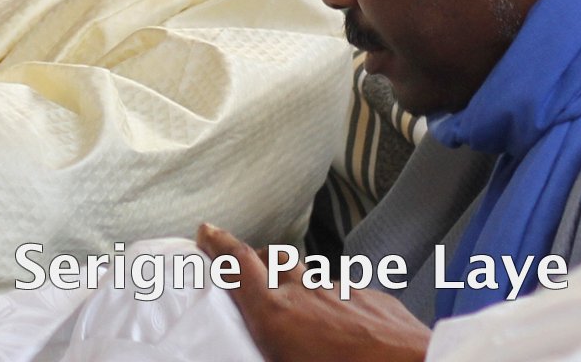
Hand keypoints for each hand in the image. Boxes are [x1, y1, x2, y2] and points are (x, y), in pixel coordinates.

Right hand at [198, 225, 429, 361]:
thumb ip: (270, 354)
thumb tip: (264, 353)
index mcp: (276, 313)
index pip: (239, 265)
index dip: (220, 245)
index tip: (207, 231)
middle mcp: (306, 292)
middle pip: (274, 257)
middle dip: (259, 259)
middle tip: (251, 270)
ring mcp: (342, 290)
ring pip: (312, 276)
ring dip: (300, 284)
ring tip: (301, 310)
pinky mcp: (372, 296)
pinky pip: (345, 291)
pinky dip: (335, 302)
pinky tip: (344, 327)